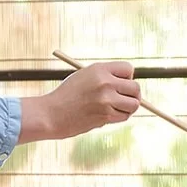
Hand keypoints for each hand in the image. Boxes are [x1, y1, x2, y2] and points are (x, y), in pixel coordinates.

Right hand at [18, 61, 140, 143]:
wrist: (50, 114)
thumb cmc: (66, 96)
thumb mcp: (84, 77)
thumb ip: (105, 77)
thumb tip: (130, 86)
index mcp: (98, 69)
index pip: (128, 69)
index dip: (127, 77)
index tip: (120, 84)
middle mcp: (105, 82)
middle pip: (135, 87)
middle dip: (133, 95)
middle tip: (123, 99)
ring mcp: (106, 99)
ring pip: (134, 104)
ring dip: (127, 108)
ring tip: (113, 108)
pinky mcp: (105, 115)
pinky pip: (124, 116)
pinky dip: (118, 117)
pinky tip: (104, 115)